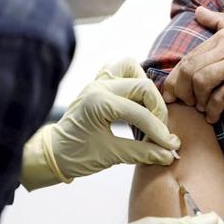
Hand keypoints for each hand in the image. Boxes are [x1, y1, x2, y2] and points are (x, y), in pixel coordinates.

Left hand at [21, 58, 180, 190]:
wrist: (53, 153)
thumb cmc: (75, 155)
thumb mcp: (110, 156)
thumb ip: (142, 153)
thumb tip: (169, 154)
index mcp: (98, 103)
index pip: (140, 113)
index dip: (159, 131)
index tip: (170, 146)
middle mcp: (99, 86)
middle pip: (143, 85)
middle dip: (157, 110)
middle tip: (161, 132)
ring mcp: (98, 81)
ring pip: (132, 67)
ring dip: (146, 88)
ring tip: (150, 112)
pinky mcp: (98, 82)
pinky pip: (120, 69)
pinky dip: (133, 80)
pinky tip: (137, 100)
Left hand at [163, 6, 223, 122]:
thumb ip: (219, 22)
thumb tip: (198, 11)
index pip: (189, 58)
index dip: (176, 78)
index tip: (171, 93)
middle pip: (191, 70)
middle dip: (183, 91)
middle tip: (186, 104)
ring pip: (201, 82)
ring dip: (198, 101)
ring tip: (202, 109)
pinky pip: (220, 97)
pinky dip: (213, 110)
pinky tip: (214, 116)